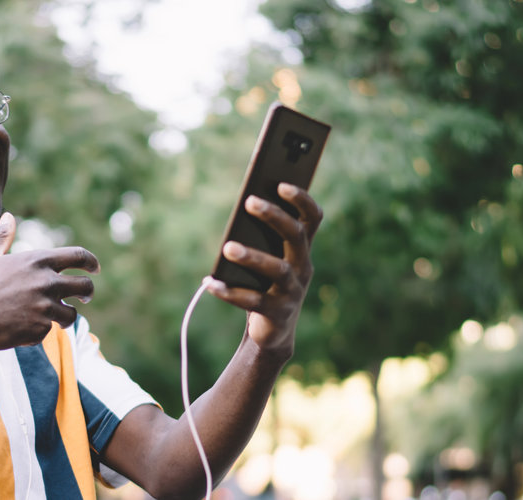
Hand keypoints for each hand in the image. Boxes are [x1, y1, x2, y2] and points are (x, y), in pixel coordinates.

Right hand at [0, 213, 100, 350]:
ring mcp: (45, 308)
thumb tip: (8, 216)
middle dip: (87, 292)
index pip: (78, 256)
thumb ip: (2, 237)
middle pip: (84, 287)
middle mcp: (47, 283)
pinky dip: (37, 332)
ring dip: (64, 317)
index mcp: (37, 261)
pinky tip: (18, 329)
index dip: (91, 262)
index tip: (95, 269)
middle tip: (84, 297)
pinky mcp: (39, 330)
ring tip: (52, 318)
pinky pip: (47, 331)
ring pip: (70, 315)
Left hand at [206, 183, 321, 354]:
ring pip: (276, 269)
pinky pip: (252, 301)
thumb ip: (260, 236)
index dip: (301, 199)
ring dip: (252, 256)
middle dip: (274, 216)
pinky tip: (210, 282)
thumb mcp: (268, 257)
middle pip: (295, 236)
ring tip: (228, 247)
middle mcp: (303, 267)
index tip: (282, 183)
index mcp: (302, 249)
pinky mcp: (277, 313)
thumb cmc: (266, 284)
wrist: (274, 331)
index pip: (312, 218)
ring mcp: (292, 291)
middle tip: (249, 201)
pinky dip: (230, 292)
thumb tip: (243, 207)